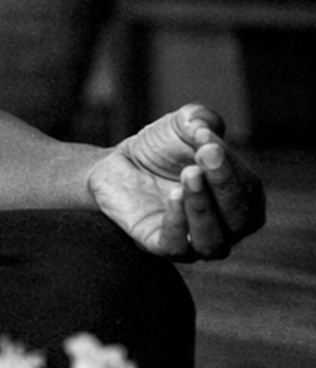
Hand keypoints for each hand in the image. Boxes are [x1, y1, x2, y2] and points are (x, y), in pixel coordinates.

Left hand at [86, 103, 264, 260]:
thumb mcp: (183, 124)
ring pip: (213, 242)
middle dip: (224, 185)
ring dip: (204, 207)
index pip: (249, 191)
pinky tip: (173, 194)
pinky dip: (178, 223)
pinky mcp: (158, 245)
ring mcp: (193, 242)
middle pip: (239, 220)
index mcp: (240, 200)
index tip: (206, 138)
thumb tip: (202, 128)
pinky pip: (176, 248)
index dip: (232, 166)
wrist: (118, 163)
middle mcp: (224, 228)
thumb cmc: (162, 148)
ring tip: (189, 174)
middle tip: (204, 154)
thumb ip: (200, 119)